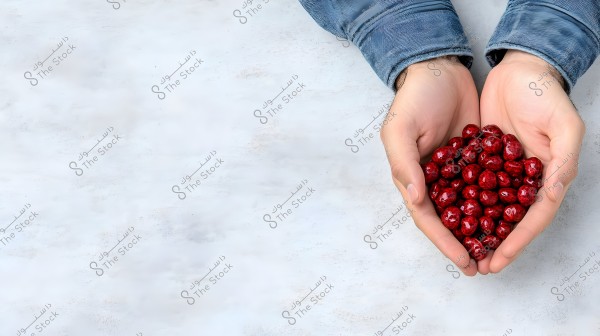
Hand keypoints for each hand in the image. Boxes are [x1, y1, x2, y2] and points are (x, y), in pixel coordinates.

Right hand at [380, 56, 479, 275]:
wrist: (439, 69)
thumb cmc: (413, 99)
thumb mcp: (400, 129)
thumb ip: (403, 164)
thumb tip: (414, 199)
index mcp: (412, 177)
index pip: (427, 217)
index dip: (444, 241)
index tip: (463, 260)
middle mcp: (433, 180)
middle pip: (449, 219)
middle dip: (464, 244)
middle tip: (482, 267)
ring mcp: (455, 171)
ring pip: (469, 207)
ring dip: (481, 230)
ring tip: (498, 252)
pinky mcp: (474, 159)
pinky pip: (486, 186)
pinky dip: (496, 203)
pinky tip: (512, 216)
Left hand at [479, 50, 584, 273]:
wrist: (518, 68)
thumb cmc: (546, 95)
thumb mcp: (565, 125)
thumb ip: (563, 160)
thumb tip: (551, 195)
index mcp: (548, 177)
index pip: (532, 218)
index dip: (517, 242)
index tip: (498, 262)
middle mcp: (524, 179)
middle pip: (509, 219)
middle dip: (494, 244)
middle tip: (476, 266)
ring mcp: (501, 170)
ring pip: (488, 207)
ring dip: (476, 230)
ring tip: (460, 251)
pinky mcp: (481, 158)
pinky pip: (471, 185)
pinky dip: (463, 203)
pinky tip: (448, 217)